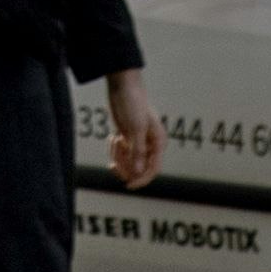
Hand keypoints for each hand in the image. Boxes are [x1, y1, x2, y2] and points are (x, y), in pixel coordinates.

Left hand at [106, 69, 164, 189]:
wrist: (123, 86)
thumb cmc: (133, 104)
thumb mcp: (135, 129)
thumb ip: (138, 151)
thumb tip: (138, 172)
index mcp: (158, 143)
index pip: (153, 169)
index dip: (141, 179)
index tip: (127, 185)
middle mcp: (150, 144)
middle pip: (139, 168)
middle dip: (125, 166)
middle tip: (112, 162)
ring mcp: (139, 141)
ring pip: (129, 161)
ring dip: (118, 156)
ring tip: (113, 141)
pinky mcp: (128, 137)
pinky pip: (121, 153)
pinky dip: (115, 149)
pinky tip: (112, 137)